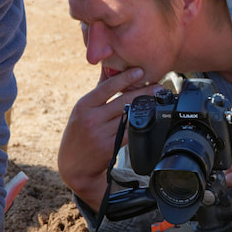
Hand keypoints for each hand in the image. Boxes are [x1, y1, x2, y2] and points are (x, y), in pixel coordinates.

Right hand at [58, 67, 158, 208]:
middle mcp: (91, 118)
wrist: (73, 164)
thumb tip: (108, 67)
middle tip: (159, 86)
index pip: (107, 88)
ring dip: (145, 108)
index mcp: (83, 105)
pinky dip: (140, 124)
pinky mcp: (109, 147)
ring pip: (129, 117)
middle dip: (143, 92)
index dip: (125, 78)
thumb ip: (98, 91)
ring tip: (157, 101)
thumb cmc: (79, 132)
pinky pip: (130, 132)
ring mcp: (101, 134)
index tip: (140, 71)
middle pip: (122, 101)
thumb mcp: (82, 110)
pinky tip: (150, 119)